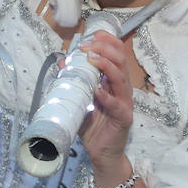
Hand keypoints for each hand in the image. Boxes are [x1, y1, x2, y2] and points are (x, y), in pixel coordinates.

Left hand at [76, 30, 134, 170]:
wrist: (101, 153)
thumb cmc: (93, 125)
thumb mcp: (80, 99)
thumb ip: (74, 81)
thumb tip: (62, 61)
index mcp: (114, 81)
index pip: (116, 53)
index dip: (106, 41)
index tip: (90, 35)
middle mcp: (122, 88)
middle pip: (121, 60)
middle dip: (105, 48)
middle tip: (87, 45)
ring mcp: (125, 102)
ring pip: (121, 78)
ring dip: (106, 65)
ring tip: (92, 58)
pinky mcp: (124, 118)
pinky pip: (117, 104)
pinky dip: (106, 95)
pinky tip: (96, 90)